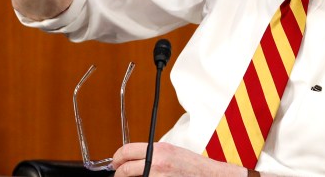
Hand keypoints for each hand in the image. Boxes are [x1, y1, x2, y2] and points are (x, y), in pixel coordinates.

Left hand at [112, 142, 243, 176]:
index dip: (117, 158)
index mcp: (158, 150)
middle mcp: (155, 163)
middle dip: (119, 174)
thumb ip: (152, 154)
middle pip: (124, 170)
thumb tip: (133, 160)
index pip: (126, 151)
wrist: (209, 176)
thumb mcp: (171, 152)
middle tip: (119, 175)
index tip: (115, 162)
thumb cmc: (193, 166)